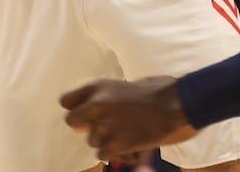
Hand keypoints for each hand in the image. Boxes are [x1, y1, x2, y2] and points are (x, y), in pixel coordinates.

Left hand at [60, 75, 195, 161]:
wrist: (172, 105)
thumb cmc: (152, 91)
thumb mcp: (121, 85)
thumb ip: (102, 98)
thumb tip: (86, 115)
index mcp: (97, 86)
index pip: (66, 101)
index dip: (75, 107)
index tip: (85, 112)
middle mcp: (97, 104)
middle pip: (72, 122)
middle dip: (84, 126)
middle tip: (100, 126)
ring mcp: (106, 125)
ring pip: (91, 140)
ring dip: (104, 139)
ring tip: (123, 132)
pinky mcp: (117, 142)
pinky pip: (102, 154)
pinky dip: (113, 152)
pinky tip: (125, 144)